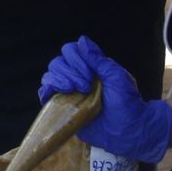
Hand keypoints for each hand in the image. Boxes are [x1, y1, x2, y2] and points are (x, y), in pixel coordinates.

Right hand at [40, 36, 171, 163]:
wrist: (127, 130)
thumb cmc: (126, 103)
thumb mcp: (116, 76)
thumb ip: (98, 59)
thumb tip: (82, 40)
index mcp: (90, 67)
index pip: (70, 51)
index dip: (76, 59)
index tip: (90, 75)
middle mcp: (76, 77)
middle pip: (57, 62)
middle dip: (70, 72)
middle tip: (86, 87)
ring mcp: (68, 93)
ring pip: (49, 76)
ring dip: (60, 80)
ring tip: (75, 91)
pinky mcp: (62, 108)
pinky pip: (44, 94)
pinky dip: (46, 91)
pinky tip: (59, 94)